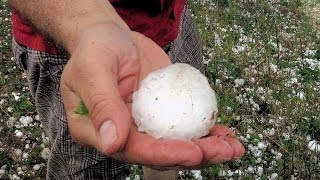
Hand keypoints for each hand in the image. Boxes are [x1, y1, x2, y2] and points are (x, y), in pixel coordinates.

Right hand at [60, 22, 244, 167]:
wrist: (112, 37)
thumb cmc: (96, 49)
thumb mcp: (94, 69)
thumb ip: (102, 105)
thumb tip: (112, 144)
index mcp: (99, 131)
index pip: (133, 149)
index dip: (164, 154)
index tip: (192, 151)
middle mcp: (124, 132)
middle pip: (159, 152)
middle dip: (193, 155)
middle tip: (221, 150)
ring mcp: (145, 123)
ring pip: (176, 143)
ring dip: (207, 148)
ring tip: (232, 147)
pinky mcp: (163, 112)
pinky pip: (184, 125)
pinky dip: (206, 131)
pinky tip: (224, 133)